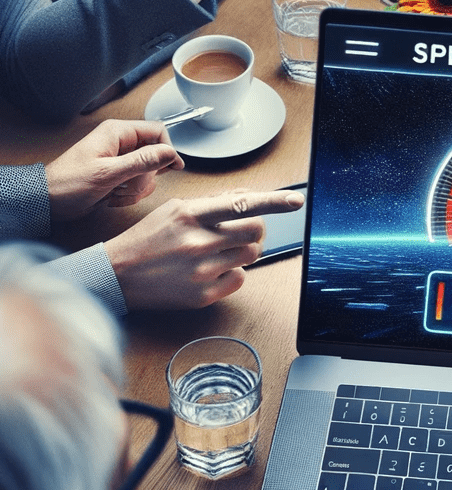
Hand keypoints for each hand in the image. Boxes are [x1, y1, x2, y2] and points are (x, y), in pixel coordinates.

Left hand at [45, 119, 182, 220]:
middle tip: (129, 184)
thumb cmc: (68, 183)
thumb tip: (170, 152)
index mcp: (118, 133)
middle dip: (146, 175)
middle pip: (156, 155)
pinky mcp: (119, 176)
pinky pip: (138, 184)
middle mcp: (121, 144)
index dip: (167, 150)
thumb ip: (141, 162)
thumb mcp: (108, 173)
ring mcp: (121, 161)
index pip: (158, 132)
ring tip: (116, 191)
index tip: (172, 167)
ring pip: (149, 173)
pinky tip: (113, 197)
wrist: (47, 201)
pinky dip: (130, 194)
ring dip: (137, 187)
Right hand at [104, 187, 304, 310]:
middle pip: (256, 231)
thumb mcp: (175, 210)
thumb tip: (246, 195)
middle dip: (254, 230)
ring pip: (251, 255)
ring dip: (242, 251)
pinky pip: (240, 279)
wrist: (118, 275)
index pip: (241, 204)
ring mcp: (202, 270)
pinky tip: (211, 270)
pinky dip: (232, 273)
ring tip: (218, 251)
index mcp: (190, 215)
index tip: (296, 200)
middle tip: (238, 233)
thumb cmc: (149, 238)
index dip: (273, 202)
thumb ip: (213, 202)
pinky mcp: (203, 294)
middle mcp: (198, 241)